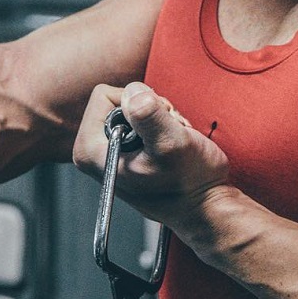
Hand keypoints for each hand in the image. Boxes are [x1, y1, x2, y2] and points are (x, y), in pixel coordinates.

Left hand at [73, 81, 229, 232]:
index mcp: (91, 150)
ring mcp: (112, 151)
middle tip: (167, 134)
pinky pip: (143, 119)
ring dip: (161, 118)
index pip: (104, 95)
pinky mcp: (128, 150)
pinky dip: (163, 125)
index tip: (154, 127)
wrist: (206, 207)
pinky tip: (173, 145)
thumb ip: (148, 116)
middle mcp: (94, 151)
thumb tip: (133, 92)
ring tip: (173, 141)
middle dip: (150, 111)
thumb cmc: (190, 185)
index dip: (137, 104)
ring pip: (134, 107)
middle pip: (120, 100)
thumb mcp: (171, 144)